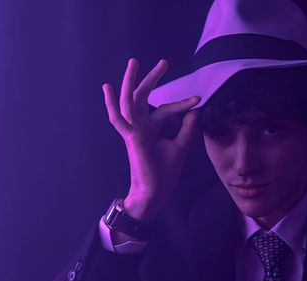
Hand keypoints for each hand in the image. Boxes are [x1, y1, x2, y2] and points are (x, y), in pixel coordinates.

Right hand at [102, 58, 200, 221]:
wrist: (155, 191)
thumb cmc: (165, 173)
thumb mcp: (181, 146)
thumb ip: (187, 128)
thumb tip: (196, 111)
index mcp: (151, 129)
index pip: (165, 109)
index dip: (182, 104)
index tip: (199, 99)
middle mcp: (141, 127)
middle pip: (143, 97)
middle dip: (152, 78)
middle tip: (163, 62)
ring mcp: (133, 131)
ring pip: (129, 101)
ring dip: (130, 81)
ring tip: (133, 62)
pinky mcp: (131, 137)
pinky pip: (118, 118)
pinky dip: (111, 103)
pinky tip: (108, 88)